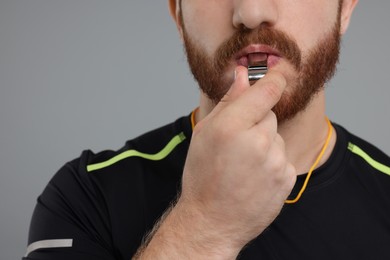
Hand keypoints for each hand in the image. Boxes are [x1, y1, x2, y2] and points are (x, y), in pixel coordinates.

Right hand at [178, 66, 296, 254]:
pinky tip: (254, 175)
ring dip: (265, 143)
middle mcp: (257, 142)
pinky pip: (283, 156)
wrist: (213, 220)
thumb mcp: (205, 134)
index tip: (281, 69)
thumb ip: (228, 102)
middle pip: (269, 114)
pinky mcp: (287, 178)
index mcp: (232, 127)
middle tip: (237, 142)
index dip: (276, 77)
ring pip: (276, 136)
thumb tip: (243, 76)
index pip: (266, 91)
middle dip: (256, 121)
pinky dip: (272, 161)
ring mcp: (275, 161)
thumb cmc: (203, 177)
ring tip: (244, 163)